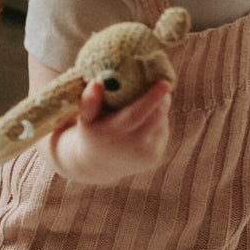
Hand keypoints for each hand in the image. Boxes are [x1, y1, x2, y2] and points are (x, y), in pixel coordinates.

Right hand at [47, 79, 172, 185]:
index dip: (152, 98)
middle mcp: (131, 146)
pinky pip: (162, 132)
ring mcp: (144, 154)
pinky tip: (148, 119)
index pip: (137, 114)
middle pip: (156, 118)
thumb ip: (88, 101)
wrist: (97, 166)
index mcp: (113, 133)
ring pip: (161, 123)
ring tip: (150, 102)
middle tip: (163, 84)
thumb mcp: (85, 119)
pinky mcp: (153, 158)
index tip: (164, 83)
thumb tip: (96, 83)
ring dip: (160, 109)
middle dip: (162, 100)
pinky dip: (159, 122)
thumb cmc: (92, 133)